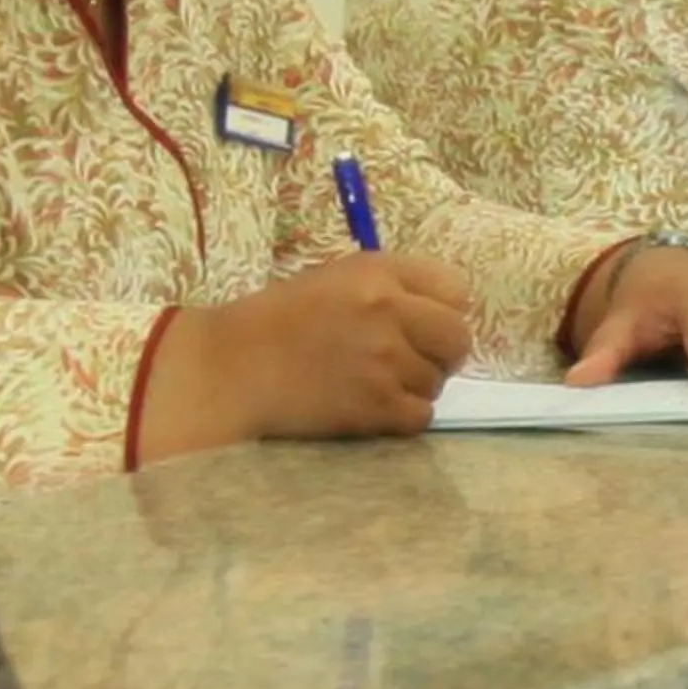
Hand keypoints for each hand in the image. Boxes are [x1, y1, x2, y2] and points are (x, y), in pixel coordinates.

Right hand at [140, 253, 473, 460]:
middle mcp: (389, 312)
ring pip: (438, 381)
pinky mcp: (375, 407)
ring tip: (376, 383)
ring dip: (416, 386)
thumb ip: (392, 285)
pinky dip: (403, 416)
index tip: (425, 323)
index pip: (456, 288)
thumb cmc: (279, 320)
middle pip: (458, 338)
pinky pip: (421, 415)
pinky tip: (373, 408)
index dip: (443, 309)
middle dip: (442, 352)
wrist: (229, 370)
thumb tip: (445, 310)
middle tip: (412, 360)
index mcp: (379, 272)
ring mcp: (385, 361)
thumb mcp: (337, 278)